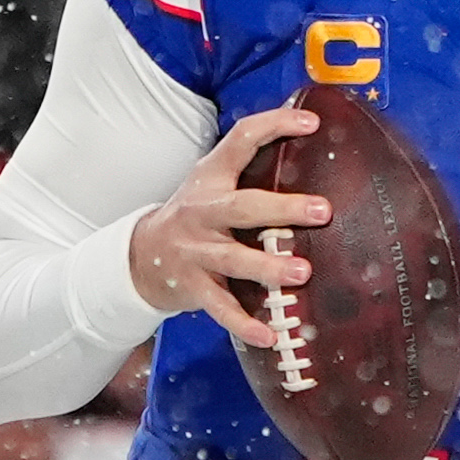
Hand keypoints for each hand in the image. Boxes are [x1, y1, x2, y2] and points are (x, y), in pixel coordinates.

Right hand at [129, 106, 331, 346]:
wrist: (138, 256)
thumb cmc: (195, 216)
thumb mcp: (212, 184)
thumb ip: (250, 170)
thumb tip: (312, 148)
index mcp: (211, 178)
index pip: (241, 140)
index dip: (274, 126)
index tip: (311, 124)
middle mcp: (202, 211)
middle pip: (242, 207)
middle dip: (282, 209)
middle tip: (321, 211)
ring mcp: (195, 250)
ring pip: (233, 259)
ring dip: (268, 267)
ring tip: (302, 273)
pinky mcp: (192, 286)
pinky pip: (221, 307)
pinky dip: (244, 323)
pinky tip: (270, 335)